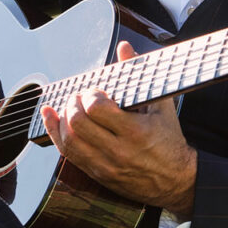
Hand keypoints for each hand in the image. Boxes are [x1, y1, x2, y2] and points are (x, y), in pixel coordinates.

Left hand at [40, 42, 196, 214]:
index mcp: (135, 131)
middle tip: (80, 97)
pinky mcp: (97, 174)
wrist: (175, 180)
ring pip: (69, 140)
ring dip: (62, 119)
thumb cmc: (169, 140)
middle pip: (78, 124)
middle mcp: (118, 150)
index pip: (97, 109)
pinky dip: (55, 134)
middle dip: (73, 104)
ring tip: (69, 107)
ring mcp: (105, 164)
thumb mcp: (160, 106)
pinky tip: (51, 119)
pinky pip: (68, 155)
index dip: (90, 95)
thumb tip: (124, 48)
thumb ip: (139, 75)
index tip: (95, 92)